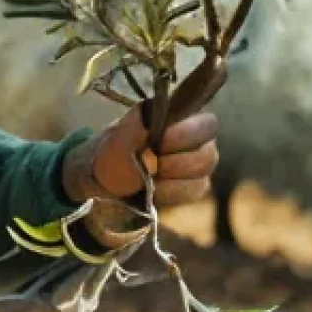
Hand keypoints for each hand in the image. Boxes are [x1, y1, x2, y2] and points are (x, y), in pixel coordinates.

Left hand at [65, 106, 219, 207]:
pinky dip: (171, 192)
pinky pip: (194, 192)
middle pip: (208, 155)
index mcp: (182, 119)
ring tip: (149, 177)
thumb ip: (136, 125)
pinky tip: (154, 189)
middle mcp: (197, 141)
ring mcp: (197, 166)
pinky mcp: (192, 188)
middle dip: (177, 162)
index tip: (161, 141)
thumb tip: (154, 119)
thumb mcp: (118, 136)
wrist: (102, 178)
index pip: (207, 124)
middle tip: (153, 164)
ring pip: (203, 175)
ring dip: (172, 178)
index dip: (187, 134)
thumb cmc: (113, 150)